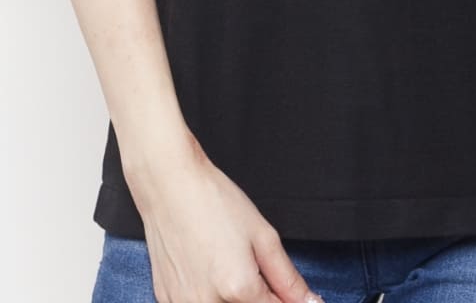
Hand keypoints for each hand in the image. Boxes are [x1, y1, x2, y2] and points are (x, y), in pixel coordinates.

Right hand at [126, 135, 324, 302]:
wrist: (169, 185)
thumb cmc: (212, 201)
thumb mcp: (262, 234)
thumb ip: (287, 277)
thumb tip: (308, 302)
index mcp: (238, 288)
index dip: (287, 302)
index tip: (288, 293)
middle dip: (257, 296)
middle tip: (250, 267)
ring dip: (231, 296)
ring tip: (225, 263)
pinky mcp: (167, 300)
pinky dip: (208, 294)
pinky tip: (206, 269)